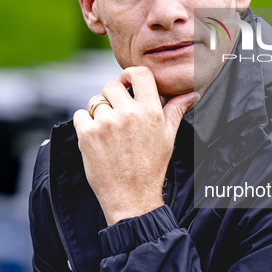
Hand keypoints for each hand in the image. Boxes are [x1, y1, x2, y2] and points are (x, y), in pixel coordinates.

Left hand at [73, 66, 197, 224]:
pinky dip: (84, 124)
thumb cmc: (152, 168)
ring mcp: (106, 123)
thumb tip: (192, 94)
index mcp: (150, 111)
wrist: (132, 198)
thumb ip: (176, 110)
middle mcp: (128, 114)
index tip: (126, 83)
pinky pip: (79, 115)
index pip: (139, 74)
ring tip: (108, 132)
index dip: (129, 75)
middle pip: (111, 85)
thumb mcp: (168, 137)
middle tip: (117, 115)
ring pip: (95, 101)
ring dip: (98, 112)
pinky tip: (96, 138)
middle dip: (112, 97)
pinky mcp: (87, 134)